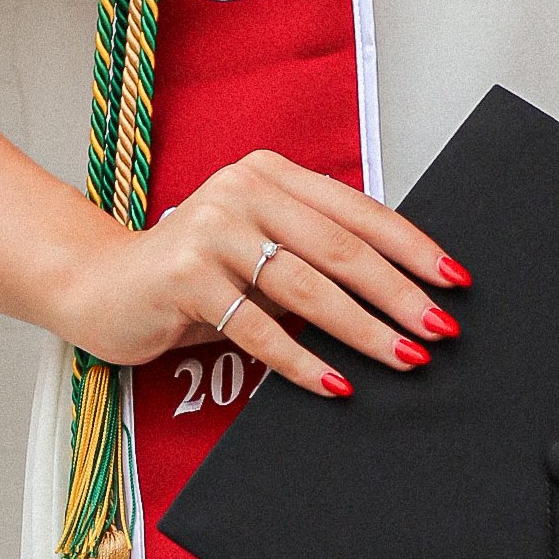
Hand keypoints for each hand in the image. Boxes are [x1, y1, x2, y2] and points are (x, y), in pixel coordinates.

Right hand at [60, 148, 467, 398]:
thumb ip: (311, 254)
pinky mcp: (186, 277)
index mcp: (272, 174)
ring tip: (404, 360)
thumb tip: (398, 294)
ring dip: (363, 330)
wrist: (103, 287)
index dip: (412, 247)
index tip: (454, 281)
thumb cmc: (194, 276)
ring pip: (306, 287)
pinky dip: (302, 362)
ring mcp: (212, 231)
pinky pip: (258, 328)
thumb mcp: (257, 250)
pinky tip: (336, 384)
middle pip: (340, 248)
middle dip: (399, 294)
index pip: (358, 211)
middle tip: (440, 329)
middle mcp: (243, 190)